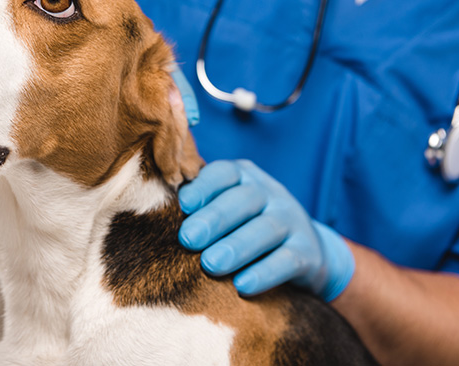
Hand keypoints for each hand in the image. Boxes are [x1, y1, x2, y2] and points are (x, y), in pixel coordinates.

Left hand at [178, 160, 353, 300]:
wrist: (306, 252)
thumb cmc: (246, 227)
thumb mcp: (228, 209)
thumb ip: (198, 206)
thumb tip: (149, 214)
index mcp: (246, 177)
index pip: (225, 173)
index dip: (204, 186)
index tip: (182, 205)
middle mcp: (272, 193)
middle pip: (245, 199)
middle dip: (215, 218)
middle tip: (187, 239)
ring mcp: (294, 220)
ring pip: (267, 228)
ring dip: (237, 246)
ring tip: (210, 264)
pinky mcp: (308, 253)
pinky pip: (288, 260)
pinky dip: (265, 273)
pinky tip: (242, 286)